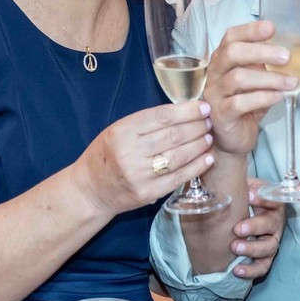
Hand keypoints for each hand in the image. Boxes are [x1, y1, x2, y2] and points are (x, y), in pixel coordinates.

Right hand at [73, 100, 214, 216]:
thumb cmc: (106, 154)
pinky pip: (178, 177)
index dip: (187, 111)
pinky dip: (196, 167)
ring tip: (209, 137)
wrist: (90, 189)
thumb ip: (146, 122)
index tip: (203, 107)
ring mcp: (139, 175)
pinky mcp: (148, 193)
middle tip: (210, 121)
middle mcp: (130, 153)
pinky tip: (207, 158)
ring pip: (179, 156)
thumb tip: (183, 111)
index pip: (162, 117)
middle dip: (197, 126)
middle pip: (174, 136)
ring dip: (199, 145)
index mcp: (122, 132)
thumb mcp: (118, 130)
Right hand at [203, 20, 296, 156]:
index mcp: (224, 58)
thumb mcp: (265, 80)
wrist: (235, 138)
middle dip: (261, 52)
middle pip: (232, 53)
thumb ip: (281, 65)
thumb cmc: (248, 103)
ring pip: (237, 78)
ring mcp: (215, 94)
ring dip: (268, 78)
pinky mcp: (220, 114)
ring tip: (291, 82)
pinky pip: (239, 103)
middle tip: (287, 56)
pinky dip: (262, 97)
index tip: (272, 27)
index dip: (250, 30)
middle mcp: (215, 72)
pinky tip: (279, 97)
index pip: (231, 36)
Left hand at [229, 178, 286, 278]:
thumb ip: (239, 181)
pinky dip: (251, 270)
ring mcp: (271, 240)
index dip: (263, 198)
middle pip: (271, 225)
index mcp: (271, 202)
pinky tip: (237, 270)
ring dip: (252, 248)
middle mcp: (275, 222)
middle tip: (237, 228)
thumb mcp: (244, 185)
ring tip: (234, 247)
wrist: (240, 214)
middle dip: (255, 227)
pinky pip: (262, 266)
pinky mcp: (265, 257)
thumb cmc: (243, 198)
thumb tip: (227, 175)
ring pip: (268, 247)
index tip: (249, 195)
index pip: (273, 199)